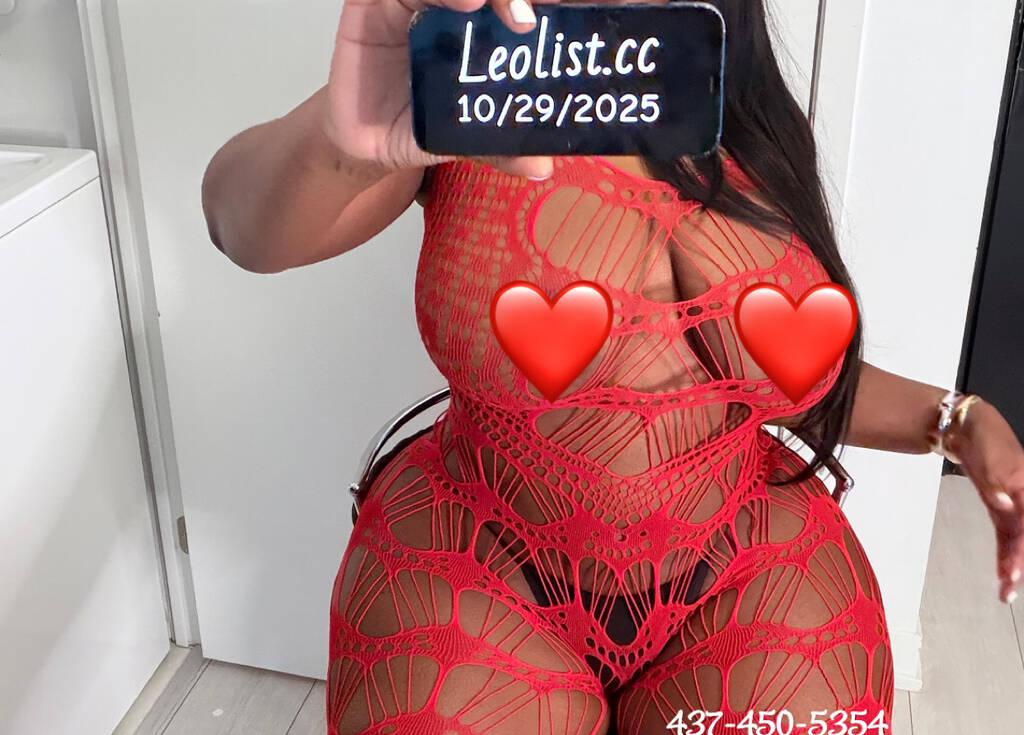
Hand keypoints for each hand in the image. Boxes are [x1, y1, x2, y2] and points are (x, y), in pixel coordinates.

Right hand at [324, 0, 555, 178]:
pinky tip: (460, 3)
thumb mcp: (467, 138)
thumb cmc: (420, 125)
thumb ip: (501, 146)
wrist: (367, 145)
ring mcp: (413, 0)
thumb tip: (542, 167)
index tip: (570, 13)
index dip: (544, 4)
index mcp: (483, 28)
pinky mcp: (373, 2)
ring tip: (495, 11)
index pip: (515, 4)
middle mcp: (450, 6)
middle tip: (529, 21)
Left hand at [944, 398, 1023, 603]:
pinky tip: (1004, 572)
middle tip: (1008, 590)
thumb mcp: (989, 458)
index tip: (1014, 574)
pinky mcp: (1001, 506)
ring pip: (1017, 539)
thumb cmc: (984, 438)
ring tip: (1006, 589)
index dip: (1021, 552)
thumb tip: (1005, 506)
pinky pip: (1007, 533)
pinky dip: (1006, 552)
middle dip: (1018, 564)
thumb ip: (996, 485)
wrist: (968, 426)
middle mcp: (1023, 500)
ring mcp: (1013, 504)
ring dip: (1012, 564)